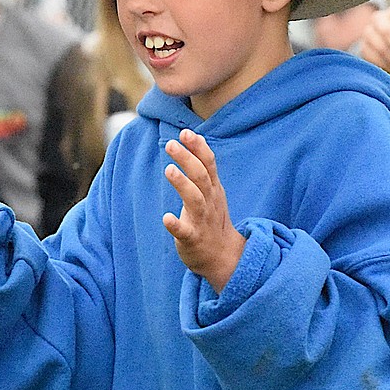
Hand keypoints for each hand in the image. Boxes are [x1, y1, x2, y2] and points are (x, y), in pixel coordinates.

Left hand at [163, 129, 244, 290]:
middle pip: (201, 178)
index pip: (208, 164)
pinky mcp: (193, 240)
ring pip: (195, 200)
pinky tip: (166, 218)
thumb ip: (204, 167)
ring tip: (169, 171)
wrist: (222, 256)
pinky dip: (176, 225)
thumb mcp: (213, 191)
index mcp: (214, 190)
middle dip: (187, 160)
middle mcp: (210, 202)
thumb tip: (193, 138)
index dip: (198, 148)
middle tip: (171, 145)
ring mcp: (202, 221)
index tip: (186, 133)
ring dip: (183, 185)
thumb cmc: (212, 219)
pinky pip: (185, 232)